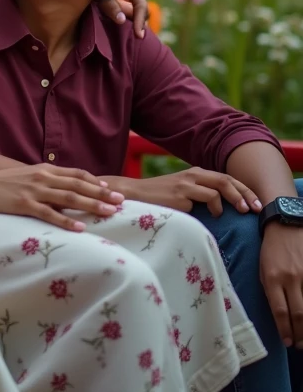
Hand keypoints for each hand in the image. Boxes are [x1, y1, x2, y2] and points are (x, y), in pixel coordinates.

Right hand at [0, 164, 124, 231]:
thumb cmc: (4, 183)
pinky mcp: (25, 204)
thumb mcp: (28, 176)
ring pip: (69, 198)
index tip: (112, 189)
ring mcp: (35, 191)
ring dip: (91, 205)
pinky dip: (67, 220)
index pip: (76, 174)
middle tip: (120, 202)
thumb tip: (65, 188)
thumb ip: (47, 181)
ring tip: (109, 212)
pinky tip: (80, 227)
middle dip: (101, 193)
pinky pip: (50, 213)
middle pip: (78, 185)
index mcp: (45, 170)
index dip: (95, 182)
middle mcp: (44, 177)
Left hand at [98, 0, 146, 38]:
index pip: (141, 7)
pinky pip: (132, 7)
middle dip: (140, 22)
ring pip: (138, 8)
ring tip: (133, 33)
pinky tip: (127, 24)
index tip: (139, 36)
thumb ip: (111, 7)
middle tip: (137, 37)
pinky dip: (131, 16)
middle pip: (142, 9)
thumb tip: (122, 20)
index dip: (140, 22)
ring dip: (136, 20)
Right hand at [112, 168, 261, 215]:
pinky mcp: (179, 195)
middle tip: (253, 210)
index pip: (227, 178)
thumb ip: (201, 195)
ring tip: (235, 214)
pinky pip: (203, 201)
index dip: (244, 190)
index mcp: (196, 174)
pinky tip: (209, 218)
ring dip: (229, 202)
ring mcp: (186, 184)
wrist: (134, 195)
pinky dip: (211, 209)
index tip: (257, 205)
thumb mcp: (184, 194)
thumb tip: (226, 209)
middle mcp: (193, 175)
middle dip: (244, 195)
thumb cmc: (160, 199)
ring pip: (218, 189)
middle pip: (226, 180)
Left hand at [260, 223, 302, 348]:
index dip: (285, 329)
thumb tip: (278, 313)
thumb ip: (269, 289)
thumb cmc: (271, 249)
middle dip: (300, 334)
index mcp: (272, 278)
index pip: (280, 311)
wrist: (286, 225)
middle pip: (298, 314)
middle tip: (299, 345)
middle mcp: (290, 278)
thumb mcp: (262, 268)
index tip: (287, 342)